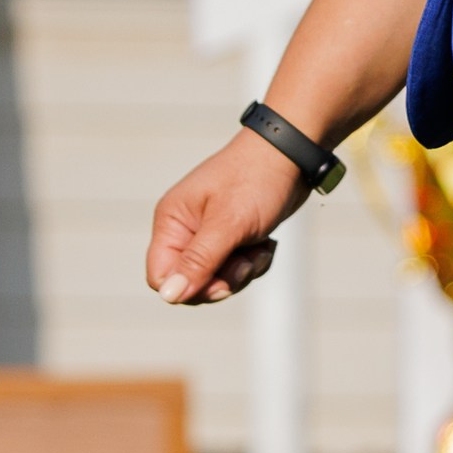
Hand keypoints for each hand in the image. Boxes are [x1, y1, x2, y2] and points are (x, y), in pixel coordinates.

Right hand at [146, 130, 308, 303]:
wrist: (292, 155)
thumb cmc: (256, 180)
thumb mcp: (228, 223)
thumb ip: (198, 261)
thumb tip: (169, 297)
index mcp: (171, 221)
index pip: (160, 276)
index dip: (187, 288)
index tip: (219, 281)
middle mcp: (185, 229)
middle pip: (191, 283)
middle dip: (222, 280)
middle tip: (244, 262)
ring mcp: (209, 234)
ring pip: (217, 279)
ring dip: (243, 271)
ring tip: (259, 247)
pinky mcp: (232, 237)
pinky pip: (237, 269)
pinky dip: (254, 262)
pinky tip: (266, 244)